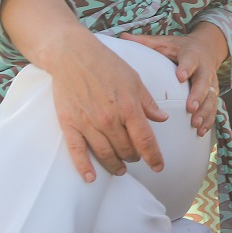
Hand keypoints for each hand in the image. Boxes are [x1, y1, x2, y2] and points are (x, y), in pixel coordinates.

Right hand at [43, 31, 169, 182]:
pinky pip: (77, 151)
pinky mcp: (69, 124)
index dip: (154, 156)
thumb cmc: (107, 64)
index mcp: (128, 106)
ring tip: (120, 170)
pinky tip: (90, 177)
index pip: (145, 139)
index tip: (159, 166)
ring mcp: (88, 123)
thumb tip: (162, 119)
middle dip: (134, 157)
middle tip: (137, 159)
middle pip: (126, 149)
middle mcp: (109, 118)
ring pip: (105, 153)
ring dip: (115, 165)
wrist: (73, 55)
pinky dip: (84, 167)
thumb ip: (148, 102)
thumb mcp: (134, 80)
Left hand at [123, 24, 228, 138]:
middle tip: (190, 108)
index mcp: (192, 55)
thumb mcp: (166, 42)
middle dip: (198, 95)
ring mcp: (210, 82)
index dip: (186, 68)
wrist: (207, 47)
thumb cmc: (180, 48)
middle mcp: (204, 69)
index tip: (180, 77)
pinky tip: (200, 131)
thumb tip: (123, 36)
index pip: (190, 60)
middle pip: (204, 82)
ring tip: (195, 124)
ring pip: (211, 97)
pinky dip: (209, 120)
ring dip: (204, 111)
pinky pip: (214, 107)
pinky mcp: (213, 93)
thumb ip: (146, 42)